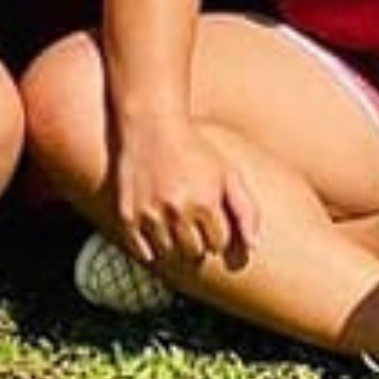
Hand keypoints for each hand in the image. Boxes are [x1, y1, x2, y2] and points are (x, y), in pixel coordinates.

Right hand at [109, 109, 256, 273]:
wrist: (149, 126)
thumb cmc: (194, 150)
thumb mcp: (227, 172)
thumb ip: (246, 210)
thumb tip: (252, 247)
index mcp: (206, 201)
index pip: (219, 243)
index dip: (217, 232)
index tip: (211, 217)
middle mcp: (177, 210)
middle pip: (195, 251)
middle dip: (198, 240)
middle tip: (193, 219)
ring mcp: (150, 214)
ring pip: (170, 253)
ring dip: (175, 243)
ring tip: (175, 219)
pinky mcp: (127, 217)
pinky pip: (144, 253)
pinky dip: (152, 248)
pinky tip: (157, 227)